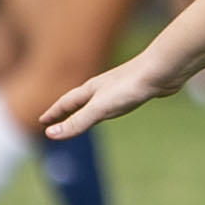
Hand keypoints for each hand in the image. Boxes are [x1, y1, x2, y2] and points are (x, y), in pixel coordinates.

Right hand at [40, 52, 177, 139]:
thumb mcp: (100, 109)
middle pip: (78, 100)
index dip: (54, 113)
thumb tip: (50, 134)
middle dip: (66, 110)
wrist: (161, 70)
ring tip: (83, 114)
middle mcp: (102, 88)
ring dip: (86, 108)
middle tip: (56, 119)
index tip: (43, 120)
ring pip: (97, 101)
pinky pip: (115, 101)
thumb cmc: (129, 87)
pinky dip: (107, 108)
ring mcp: (118, 89)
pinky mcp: (135, 91)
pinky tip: (116, 107)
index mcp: (90, 90)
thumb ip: (77, 122)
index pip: (66, 103)